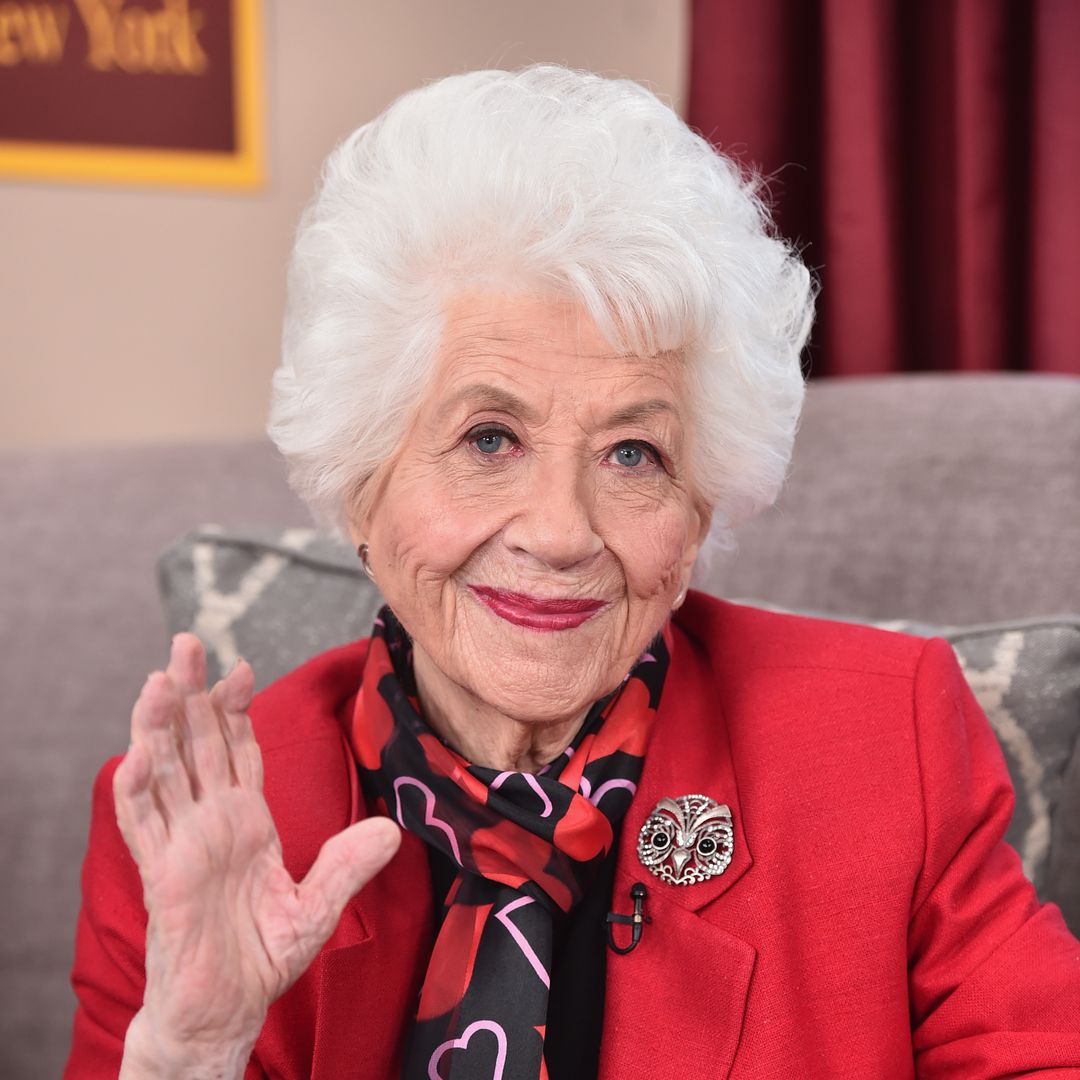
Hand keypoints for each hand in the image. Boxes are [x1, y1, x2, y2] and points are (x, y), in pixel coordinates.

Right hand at [113, 634, 399, 1070]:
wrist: (228, 1009)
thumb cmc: (264, 957)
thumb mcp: (318, 907)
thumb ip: (348, 866)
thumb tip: (392, 830)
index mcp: (246, 822)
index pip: (237, 751)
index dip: (236, 710)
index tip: (242, 668)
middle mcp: (211, 823)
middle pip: (196, 745)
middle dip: (191, 694)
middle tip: (187, 642)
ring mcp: (182, 845)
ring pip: (165, 773)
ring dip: (158, 727)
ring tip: (158, 679)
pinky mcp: (162, 876)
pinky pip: (144, 826)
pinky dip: (138, 790)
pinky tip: (138, 754)